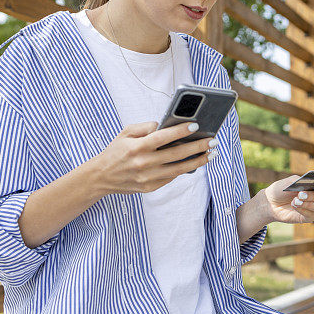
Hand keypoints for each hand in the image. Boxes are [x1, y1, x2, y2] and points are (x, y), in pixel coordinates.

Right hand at [90, 121, 216, 196]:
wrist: (101, 177)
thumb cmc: (116, 151)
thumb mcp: (126, 133)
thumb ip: (145, 127)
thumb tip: (164, 126)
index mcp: (137, 147)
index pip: (163, 137)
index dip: (180, 131)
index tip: (196, 126)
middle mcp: (144, 163)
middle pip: (176, 154)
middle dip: (197, 147)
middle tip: (212, 141)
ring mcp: (148, 177)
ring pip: (179, 169)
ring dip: (198, 161)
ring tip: (211, 154)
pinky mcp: (150, 187)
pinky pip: (171, 177)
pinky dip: (184, 169)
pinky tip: (195, 162)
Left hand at [260, 175, 313, 223]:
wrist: (270, 202)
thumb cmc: (281, 190)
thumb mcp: (289, 182)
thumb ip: (301, 181)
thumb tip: (312, 182)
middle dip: (313, 195)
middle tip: (300, 193)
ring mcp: (313, 208)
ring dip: (308, 203)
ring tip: (295, 200)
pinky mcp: (307, 217)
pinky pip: (312, 215)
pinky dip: (304, 210)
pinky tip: (295, 206)